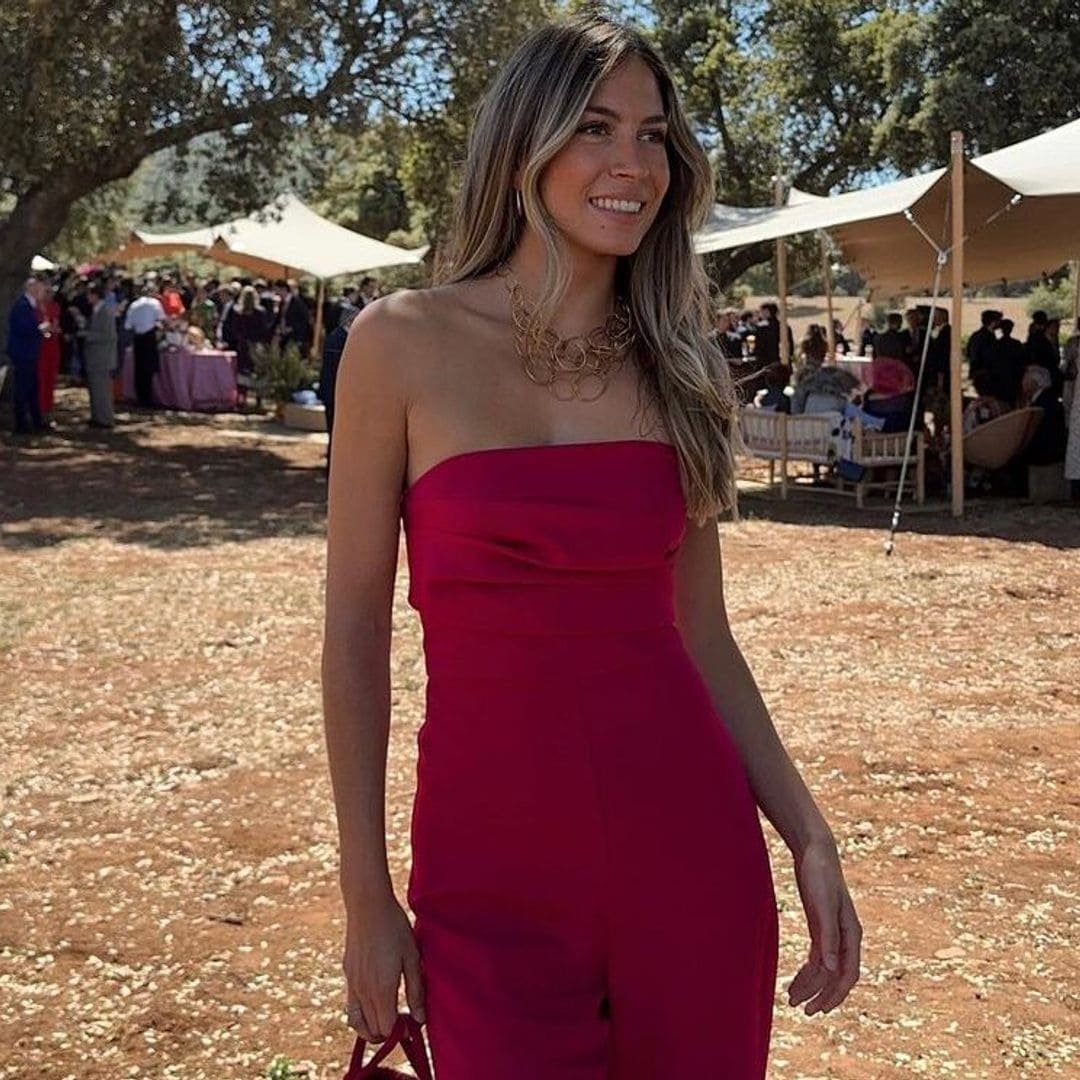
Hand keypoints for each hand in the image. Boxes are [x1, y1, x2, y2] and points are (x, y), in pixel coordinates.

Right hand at [342, 892, 425, 1041]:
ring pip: (357, 1022)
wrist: (368, 905)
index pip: (387, 1029)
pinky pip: (351, 1005)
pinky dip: (362, 1013)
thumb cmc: (395, 928)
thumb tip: (420, 1019)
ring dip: (371, 1029)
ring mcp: (352, 983)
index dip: (400, 1033)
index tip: (411, 1025)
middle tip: (403, 1021)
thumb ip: (416, 990)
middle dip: (387, 1033)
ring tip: (387, 1020)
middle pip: (372, 1030)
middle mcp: (363, 991)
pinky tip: (375, 999)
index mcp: (382, 989)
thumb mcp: (412, 957)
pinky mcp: (348, 974)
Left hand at [787, 836, 861, 1015]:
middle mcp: (845, 937)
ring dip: (811, 985)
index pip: (848, 974)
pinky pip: (817, 956)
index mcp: (851, 934)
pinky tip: (796, 980)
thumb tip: (832, 970)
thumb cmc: (820, 875)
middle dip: (821, 994)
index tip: (819, 1010)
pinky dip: (808, 970)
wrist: (815, 851)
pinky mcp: (820, 926)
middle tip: (802, 1010)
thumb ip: (827, 936)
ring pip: (825, 968)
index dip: (835, 994)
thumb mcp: (822, 905)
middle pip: (837, 976)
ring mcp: (833, 932)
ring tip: (792, 999)